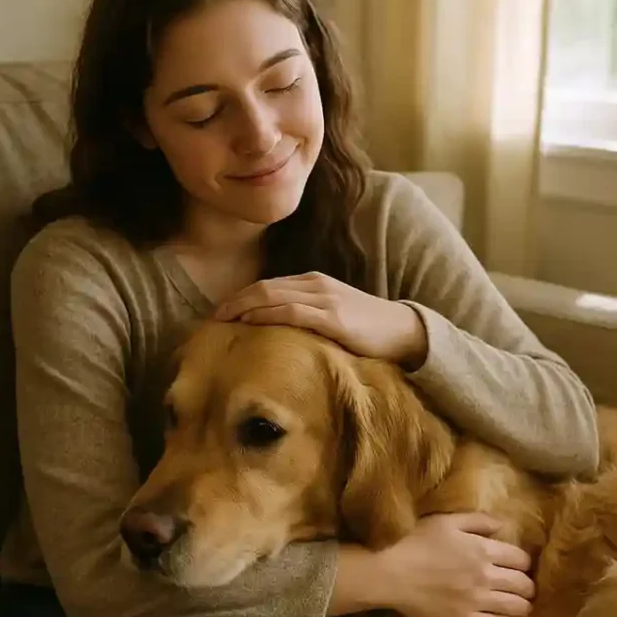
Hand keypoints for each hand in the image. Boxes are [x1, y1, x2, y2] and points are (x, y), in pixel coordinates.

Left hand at [214, 272, 427, 364]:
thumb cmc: (367, 330)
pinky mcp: (333, 317)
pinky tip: (249, 323)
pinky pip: (291, 312)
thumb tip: (277, 333)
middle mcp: (316, 285)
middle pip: (264, 288)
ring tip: (222, 321)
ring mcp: (325, 299)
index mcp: (314, 282)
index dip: (241, 297)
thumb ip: (307, 317)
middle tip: (212, 317)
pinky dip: (266, 315)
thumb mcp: (333, 316)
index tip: (221, 312)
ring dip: (243, 307)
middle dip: (235, 301)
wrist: (404, 332)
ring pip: (272, 295)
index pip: (268, 285)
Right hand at [371, 512, 534, 616]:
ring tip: (521, 606)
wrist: (393, 574)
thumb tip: (503, 524)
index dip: (523, 563)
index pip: (521, 559)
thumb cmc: (417, 543)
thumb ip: (478, 520)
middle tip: (523, 588)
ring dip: (524, 606)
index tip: (518, 566)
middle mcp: (486, 576)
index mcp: (483, 549)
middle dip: (527, 586)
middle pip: (523, 584)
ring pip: (517, 607)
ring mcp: (478, 601)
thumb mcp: (447, 521)